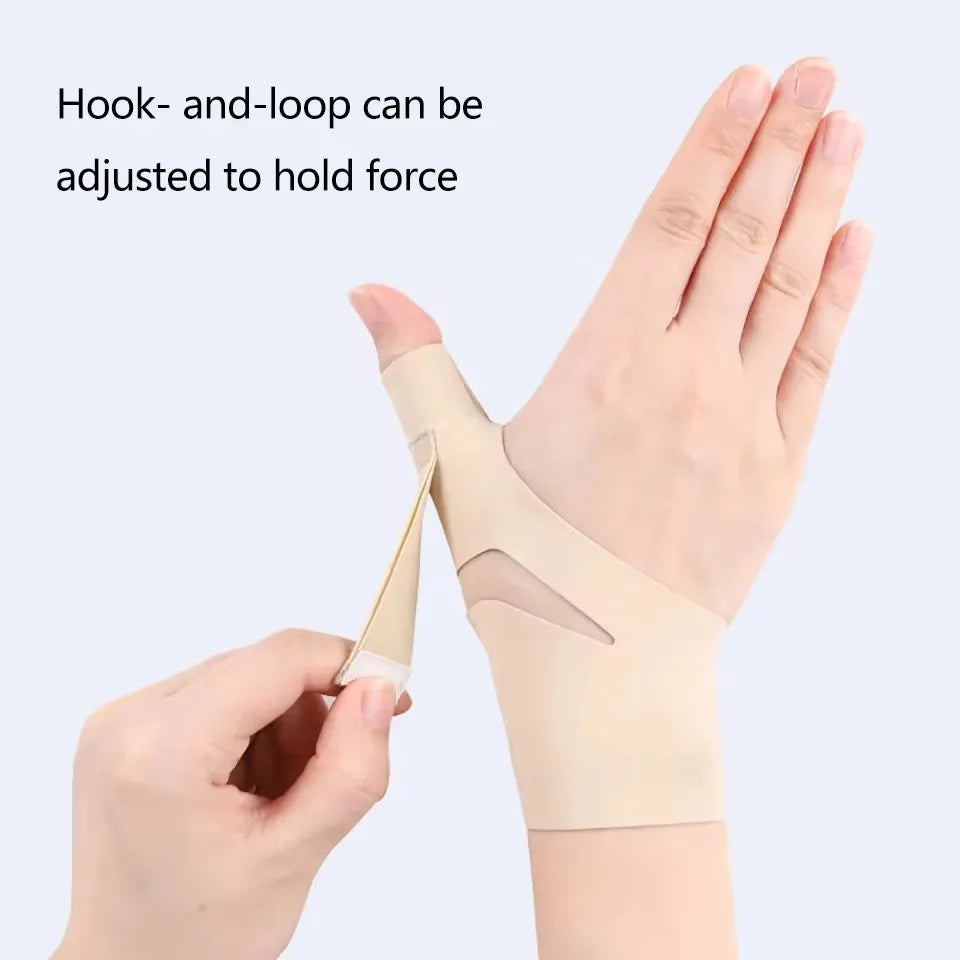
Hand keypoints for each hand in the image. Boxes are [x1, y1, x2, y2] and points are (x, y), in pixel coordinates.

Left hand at [55, 629, 410, 959]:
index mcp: (162, 752)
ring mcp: (120, 719)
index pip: (278, 659)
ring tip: (276, 801)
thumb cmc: (195, 937)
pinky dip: (251, 732)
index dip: (344, 663)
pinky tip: (247, 791)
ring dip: (282, 727)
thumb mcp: (292, 859)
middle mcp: (129, 719)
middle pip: (261, 668)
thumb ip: (348, 769)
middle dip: (310, 715)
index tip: (388, 694)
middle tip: (323, 782)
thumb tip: (377, 690)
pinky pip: (217, 696)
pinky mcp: (126, 725)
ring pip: (245, 679)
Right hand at [349, 57, 870, 619]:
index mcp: (606, 366)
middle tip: (817, 70)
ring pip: (788, 287)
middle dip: (782, 144)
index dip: (715, 147)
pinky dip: (839, 296)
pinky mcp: (779, 469)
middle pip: (742, 238)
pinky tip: (855, 238)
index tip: (753, 84)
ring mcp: (742, 422)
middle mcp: (685, 379)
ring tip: (846, 127)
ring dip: (820, 200)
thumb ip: (414, 366)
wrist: (607, 674)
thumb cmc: (524, 574)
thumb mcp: (453, 464)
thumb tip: (367, 289)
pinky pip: (817, 362)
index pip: (672, 226)